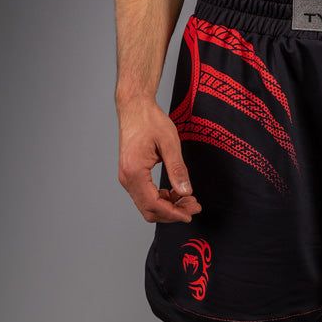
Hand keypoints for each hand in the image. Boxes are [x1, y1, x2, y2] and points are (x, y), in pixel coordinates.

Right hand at [116, 97, 200, 222]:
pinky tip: (177, 193)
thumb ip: (177, 169)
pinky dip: (163, 200)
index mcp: (134, 172)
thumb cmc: (149, 120)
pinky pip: (147, 196)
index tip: (191, 214)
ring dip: (169, 207)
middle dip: (173, 212)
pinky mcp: (132, 176)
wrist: (134, 107)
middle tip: (194, 206)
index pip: (154, 204)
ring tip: (189, 200)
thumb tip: (186, 192)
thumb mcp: (169, 143)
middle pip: (150, 210)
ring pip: (149, 206)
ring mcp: (128, 178)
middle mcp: (127, 178)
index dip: (174, 213)